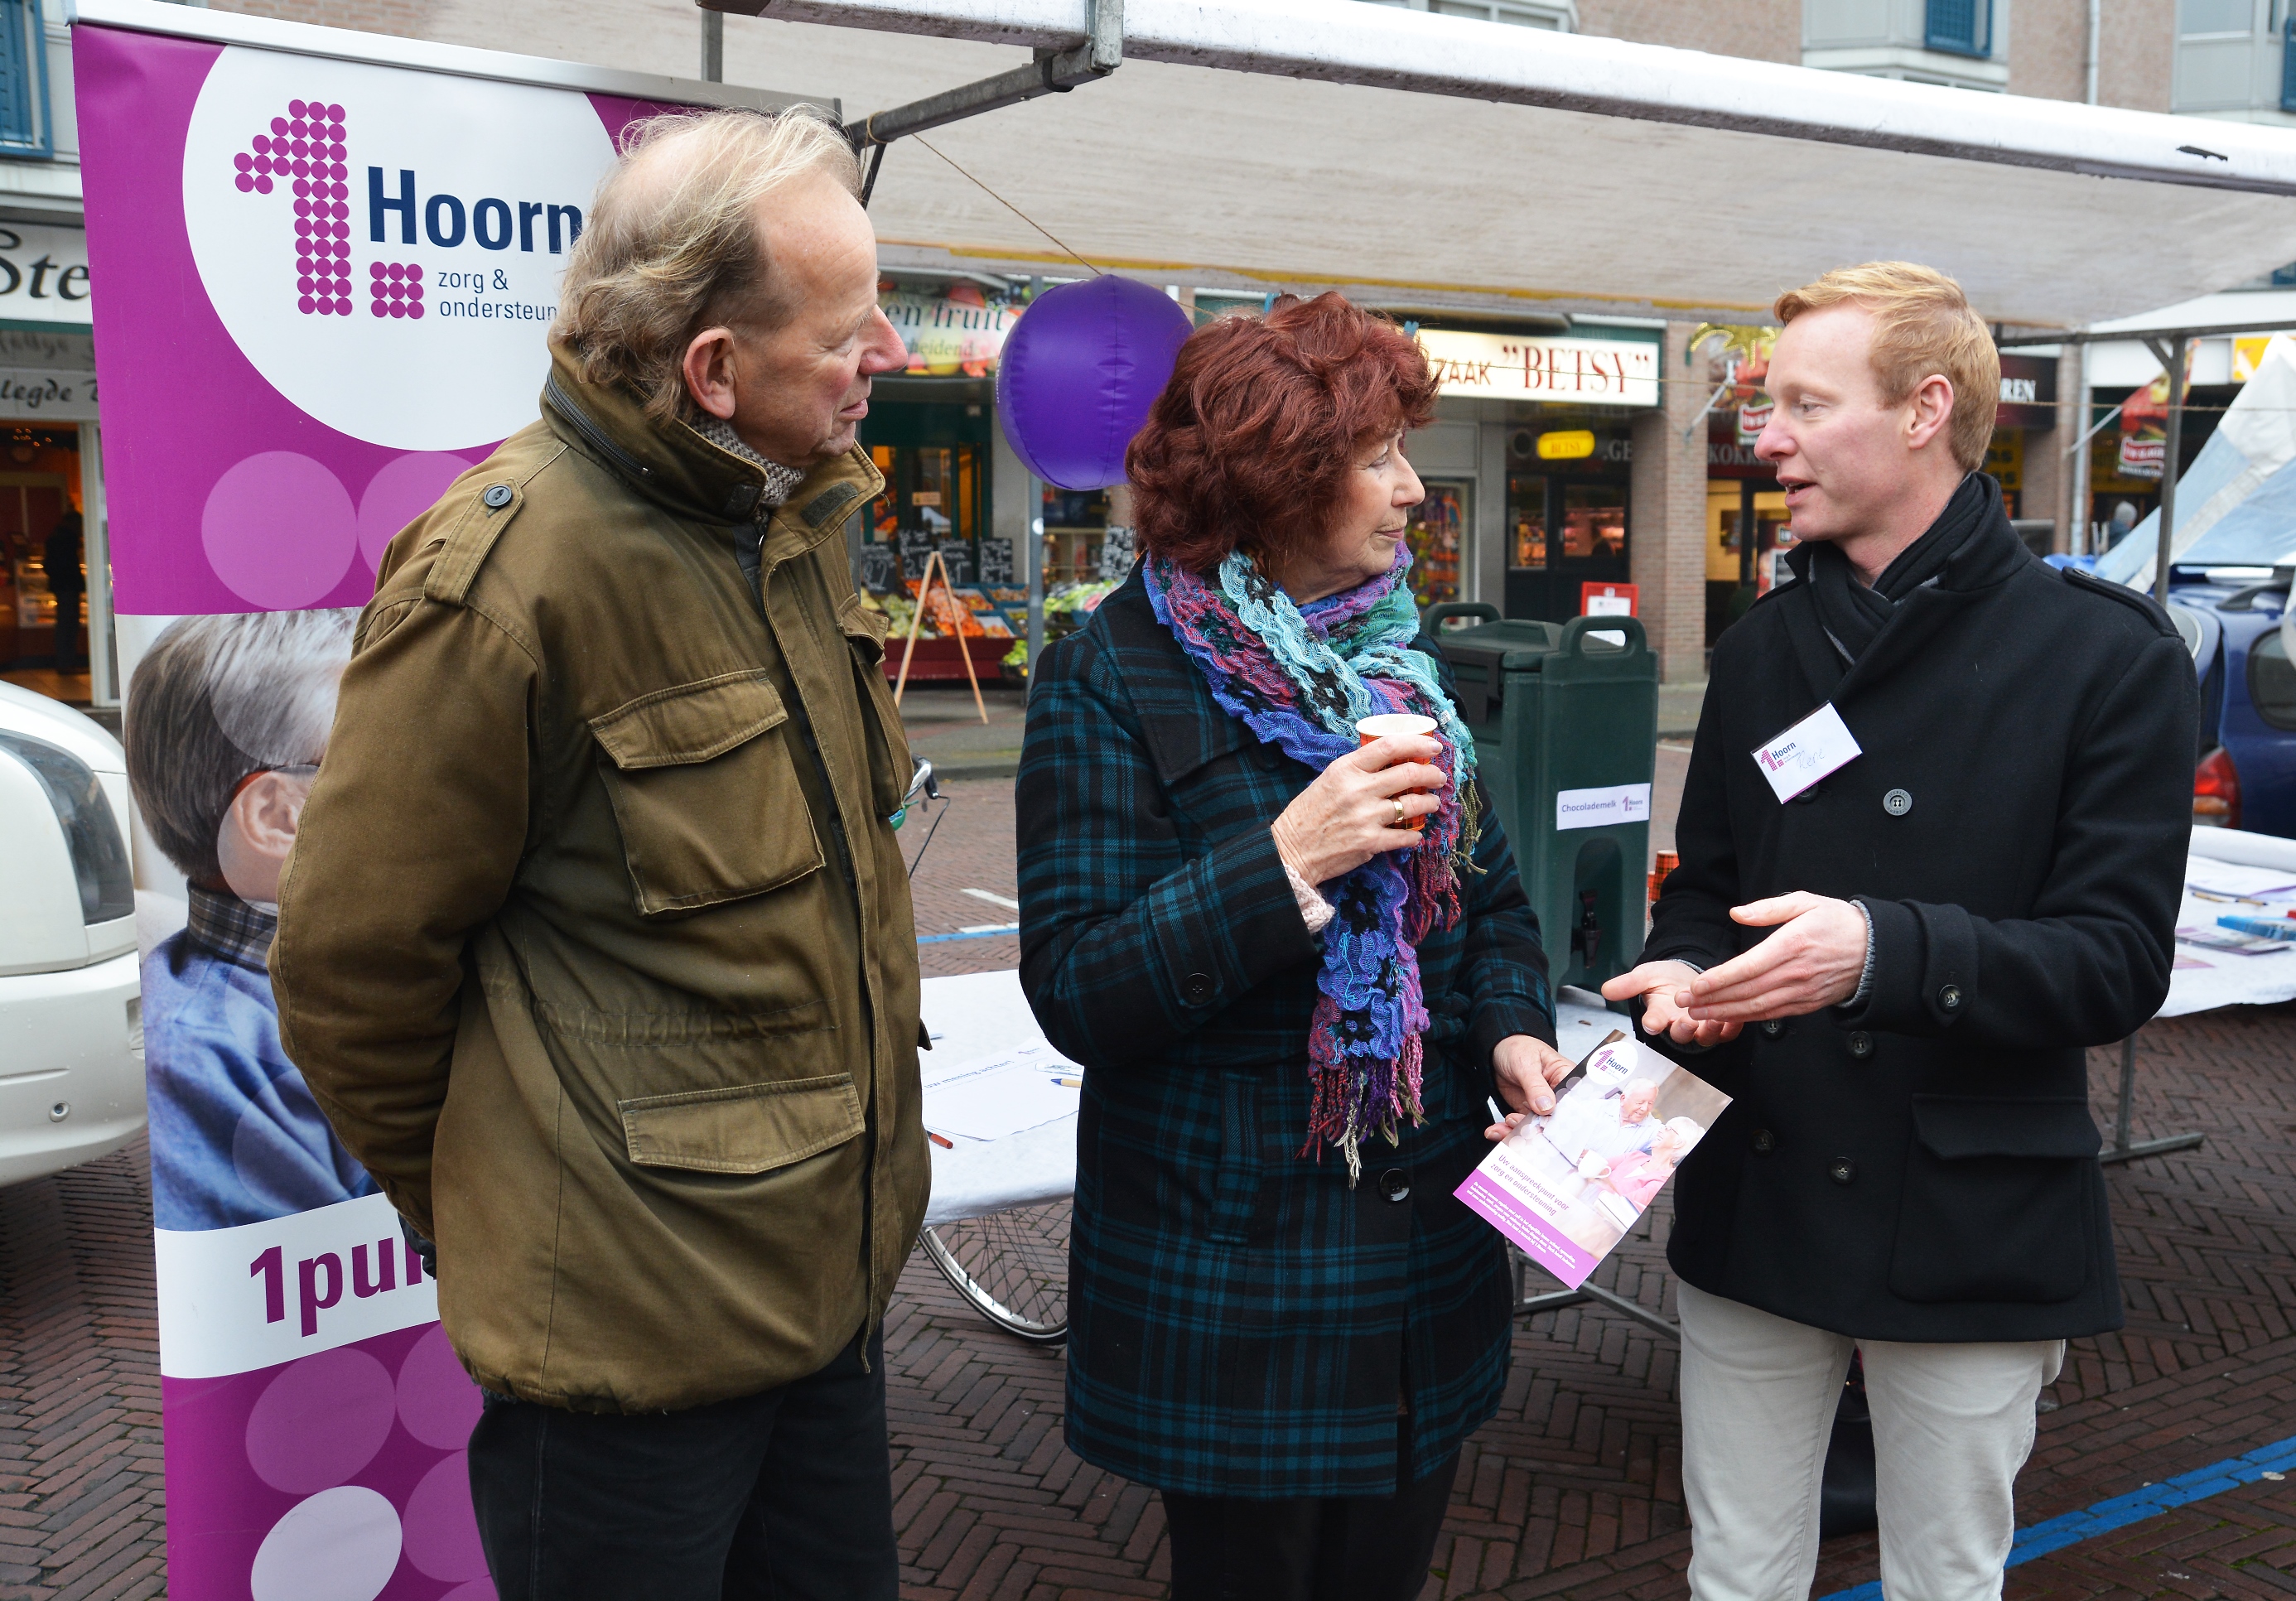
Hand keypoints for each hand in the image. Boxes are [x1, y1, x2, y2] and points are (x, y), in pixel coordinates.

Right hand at [1270, 734, 1446, 885]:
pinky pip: (1405, 836)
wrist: (1292, 849)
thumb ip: (1358, 769)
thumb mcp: (1329, 779)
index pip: (1389, 746)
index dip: (1417, 743)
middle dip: (1432, 774)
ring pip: (1413, 805)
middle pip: (1409, 774)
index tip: (1433, 747)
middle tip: (1439, 777)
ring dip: (1429, 803)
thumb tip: (1391, 761)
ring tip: (1432, 802)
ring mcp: (1366, 817)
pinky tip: (1415, 833)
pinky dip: (1415, 835)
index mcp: (1346, 769)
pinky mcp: (1371, 842)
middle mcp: (1358, 790)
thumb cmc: (1309, 813)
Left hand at [1484, 1033, 1574, 1140]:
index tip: (1547, 1126)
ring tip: (1502, 1127)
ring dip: (1519, 1132)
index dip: (1563, 1117)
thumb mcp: (1526, 1063)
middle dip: (1537, 1129)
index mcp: (1566, 1078)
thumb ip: (1536, 1086)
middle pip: (1555, 1120)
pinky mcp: (1526, 1112)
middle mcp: (1557, 1096)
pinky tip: (1495, 1130)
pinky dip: (1508, 1131)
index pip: (1572, 1102)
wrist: (1496, 1050)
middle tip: (1519, 1128)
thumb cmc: (1518, 1048)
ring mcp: (1541, 1106)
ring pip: (1536, 1127)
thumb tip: (1547, 1107)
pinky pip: (1520, 1126)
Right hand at [1601, 959, 1741, 1048]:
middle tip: (1685, 1021)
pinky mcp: (1720, 1028)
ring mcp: (1700, 1029)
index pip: (1653, 1023)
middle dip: (1683, 1029)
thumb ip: (1628, 984)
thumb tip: (1606, 989)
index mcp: (1659, 1015)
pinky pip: (1727, 1034)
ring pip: (1704, 1037)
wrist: (1688, 976)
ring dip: (1709, 1030)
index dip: (1652, 1024)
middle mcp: (1678, 1026)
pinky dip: (1731, 1027)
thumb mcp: (1646, 976)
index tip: (1651, 1023)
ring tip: (1713, 1018)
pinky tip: (1734, 1016)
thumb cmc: (1665, 978)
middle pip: (1680, 1035)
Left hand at [1682, 893, 1868, 1022]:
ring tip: (1696, 1014)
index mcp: (1793, 945)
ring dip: (1723, 1012)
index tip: (1695, 985)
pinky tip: (1726, 1017)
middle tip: (1682, 1003)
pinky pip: (1771, 1014)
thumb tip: (1737, 913)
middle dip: (1711, 1000)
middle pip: (1747, 991)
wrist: (1875, 950)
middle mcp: (1796, 973)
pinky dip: (1746, 1018)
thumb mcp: (1806, 902)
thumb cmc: (1837, 922)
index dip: (1719, 979)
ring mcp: (1802, 992)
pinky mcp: (1807, 1004)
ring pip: (1756, 1007)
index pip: (1748, 967)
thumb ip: (1768, 908)